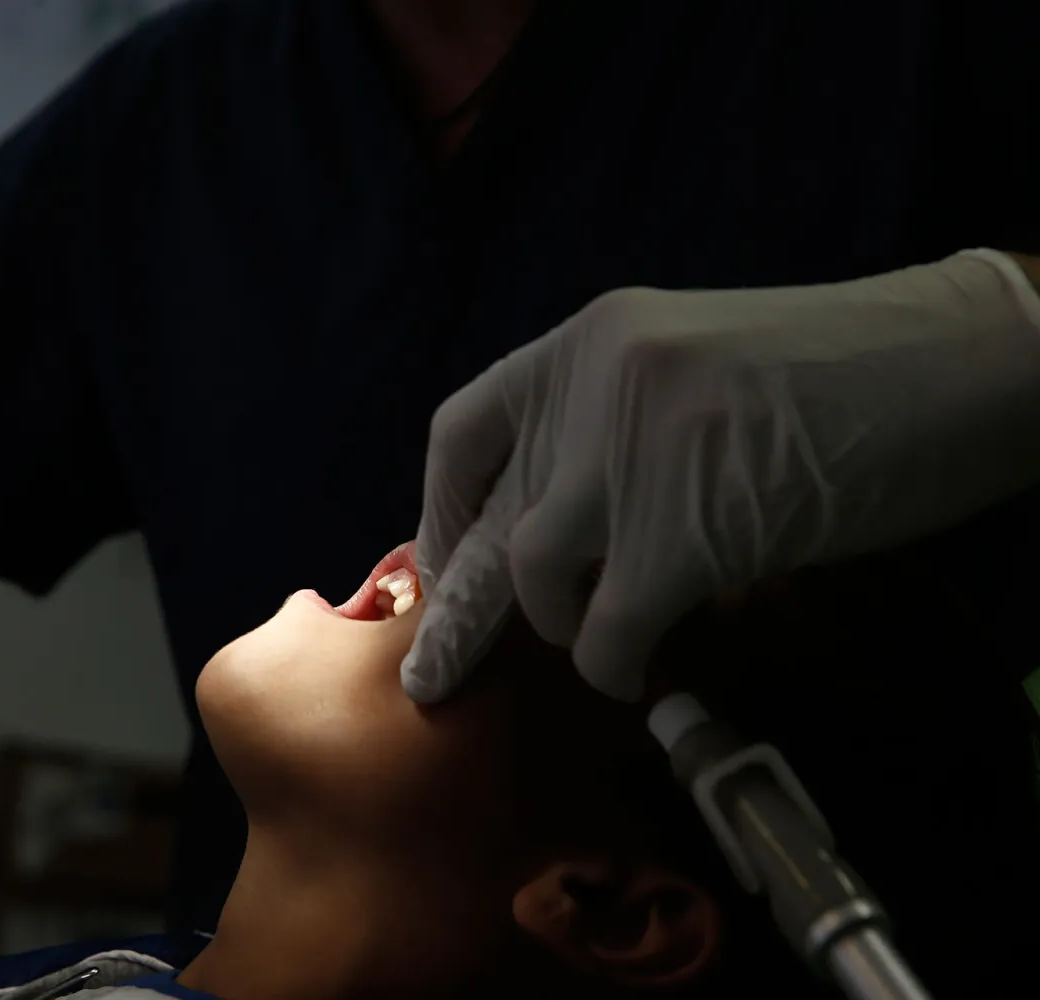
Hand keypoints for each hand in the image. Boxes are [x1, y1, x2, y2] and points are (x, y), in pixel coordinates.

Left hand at [401, 250, 1039, 702]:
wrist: (972, 363)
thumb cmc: (849, 379)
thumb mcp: (696, 379)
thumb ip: (613, 435)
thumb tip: (551, 537)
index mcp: (589, 339)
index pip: (465, 429)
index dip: (442, 510)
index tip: (440, 566)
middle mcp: (595, 381)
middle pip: (492, 517)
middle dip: (461, 607)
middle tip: (436, 674)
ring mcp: (637, 450)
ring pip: (538, 575)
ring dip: (564, 628)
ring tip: (605, 640)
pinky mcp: (687, 526)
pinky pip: (609, 626)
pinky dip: (615, 665)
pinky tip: (639, 671)